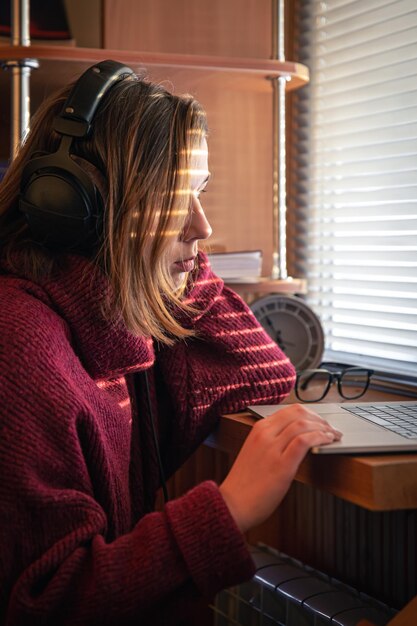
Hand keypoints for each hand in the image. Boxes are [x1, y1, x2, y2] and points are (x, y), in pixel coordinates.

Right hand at [219, 404, 341, 532]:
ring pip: (303, 424)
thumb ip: (271, 441)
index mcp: (258, 429)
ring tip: (334, 436)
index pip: (289, 410)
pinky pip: (304, 441)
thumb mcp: (255, 452)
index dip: (310, 414)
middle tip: (330, 429)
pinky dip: (320, 437)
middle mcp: (265, 434)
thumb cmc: (245, 484)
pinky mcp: (282, 465)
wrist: (233, 504)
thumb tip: (296, 438)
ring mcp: (272, 448)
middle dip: (319, 419)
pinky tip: (328, 441)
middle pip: (298, 413)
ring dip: (324, 428)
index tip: (320, 422)